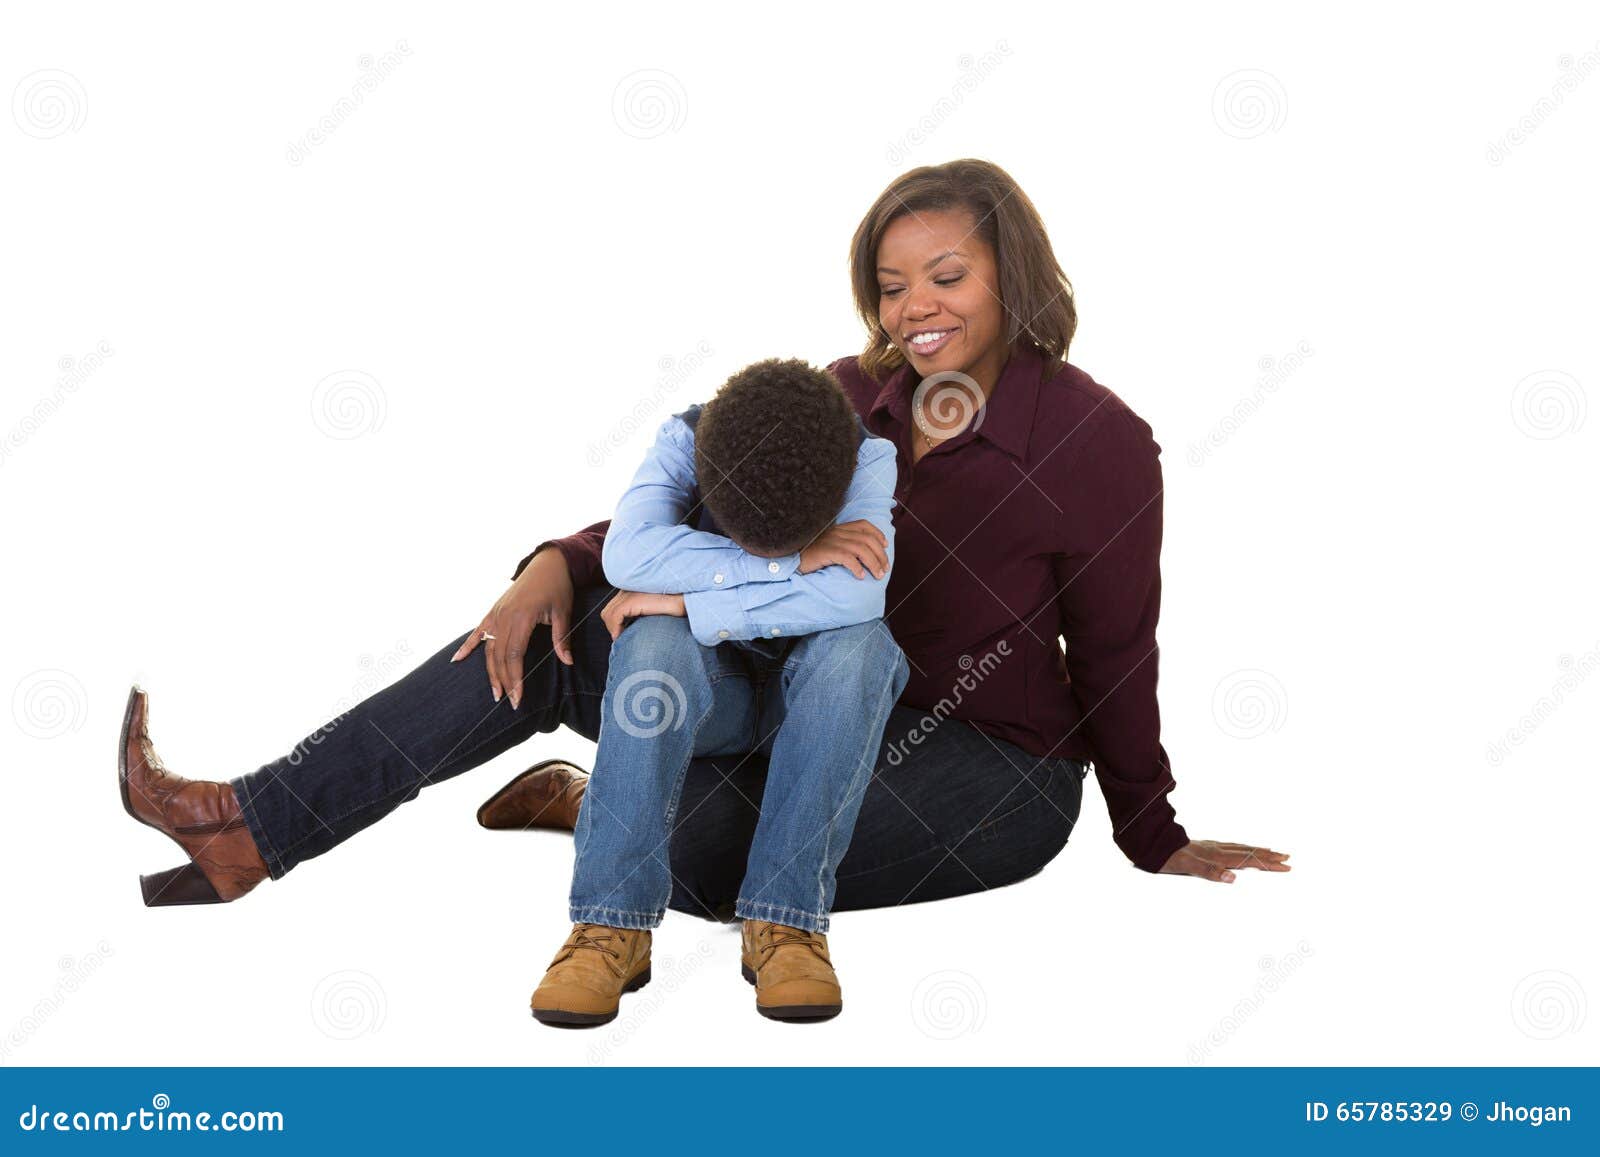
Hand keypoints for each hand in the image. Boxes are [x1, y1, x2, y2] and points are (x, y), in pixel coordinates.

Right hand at [451, 547, 575, 709]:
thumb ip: (562, 639)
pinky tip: (456, 660)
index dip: (515, 678)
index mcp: (522, 617)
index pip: (514, 655)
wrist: (548, 563)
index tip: (518, 698)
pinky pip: (478, 632)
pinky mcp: (494, 611)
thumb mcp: (563, 613)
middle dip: (504, 681)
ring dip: (490, 672)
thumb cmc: (558, 587)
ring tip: (495, 692)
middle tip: (509, 702)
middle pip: (500, 656)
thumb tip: (568, 662)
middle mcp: (505, 616)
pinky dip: (467, 646)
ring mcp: (496, 613)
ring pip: (489, 649)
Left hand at [601, 589, 686, 639]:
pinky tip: (624, 636)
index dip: (617, 622)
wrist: (689, 601)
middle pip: (609, 610)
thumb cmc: (679, 606)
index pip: (615, 605)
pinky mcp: (633, 600)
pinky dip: (616, 629)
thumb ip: (644, 612)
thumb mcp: (656, 608)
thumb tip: (632, 627)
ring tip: (625, 637)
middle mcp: (629, 587)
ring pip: (609, 614)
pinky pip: (614, 617)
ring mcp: (630, 592)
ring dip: (614, 628)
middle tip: (624, 637)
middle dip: (614, 626)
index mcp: (634, 586)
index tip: (625, 632)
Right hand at [798, 519, 887, 578]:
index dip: (878, 534)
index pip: (863, 524)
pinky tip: (860, 576)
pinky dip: (857, 567)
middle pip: (867, 539)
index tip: (885, 546)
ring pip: (861, 548)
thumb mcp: (829, 546)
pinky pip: (847, 557)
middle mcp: (837, 532)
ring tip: (877, 575)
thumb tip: (863, 556)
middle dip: (880, 555)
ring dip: (873, 563)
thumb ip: (843, 545)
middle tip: (884, 569)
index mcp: (839, 528)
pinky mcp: (826, 551)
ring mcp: (832, 541)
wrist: (789, 558)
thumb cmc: (810, 556)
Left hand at [1158, 839, 1290, 882]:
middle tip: (1287, 857)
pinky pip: (1231, 847)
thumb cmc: (1169, 858)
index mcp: (1217, 856)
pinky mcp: (1206, 847)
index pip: (1248, 860)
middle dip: (1268, 855)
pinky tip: (1242, 850)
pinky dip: (1243, 849)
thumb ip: (1209, 872)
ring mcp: (1212, 847)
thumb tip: (1232, 878)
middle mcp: (1217, 849)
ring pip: (1241, 848)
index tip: (1285, 865)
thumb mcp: (1187, 867)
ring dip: (1258, 850)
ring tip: (1272, 851)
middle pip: (1248, 852)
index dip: (1267, 864)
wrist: (1153, 845)